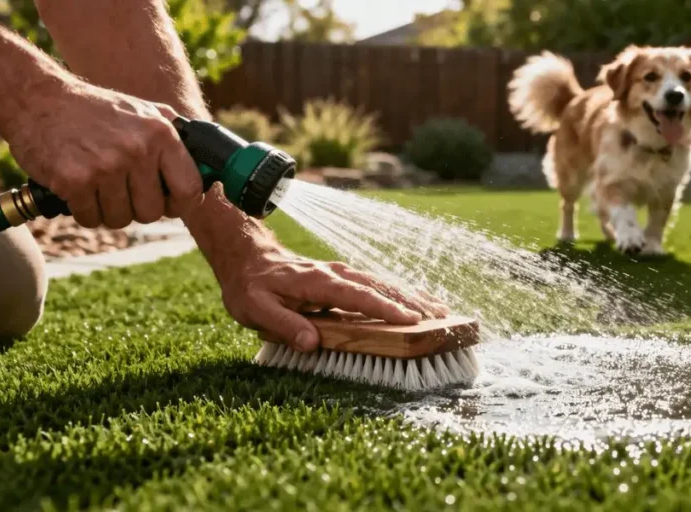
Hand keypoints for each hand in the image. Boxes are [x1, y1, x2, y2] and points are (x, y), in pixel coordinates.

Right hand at [3, 78, 202, 228]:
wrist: (37, 98)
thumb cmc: (95, 110)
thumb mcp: (143, 111)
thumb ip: (175, 136)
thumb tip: (208, 167)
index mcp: (162, 134)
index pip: (189, 189)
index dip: (181, 204)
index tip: (170, 203)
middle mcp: (137, 150)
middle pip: (152, 212)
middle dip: (137, 208)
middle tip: (121, 189)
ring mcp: (106, 167)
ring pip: (120, 219)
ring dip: (108, 210)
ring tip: (98, 184)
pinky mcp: (74, 181)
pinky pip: (90, 217)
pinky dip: (83, 210)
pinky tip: (77, 187)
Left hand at [214, 233, 449, 352]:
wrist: (248, 258)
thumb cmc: (250, 286)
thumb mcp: (254, 308)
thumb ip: (282, 324)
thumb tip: (310, 343)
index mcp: (317, 282)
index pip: (357, 296)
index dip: (384, 309)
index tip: (409, 320)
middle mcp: (336, 274)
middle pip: (380, 288)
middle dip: (411, 303)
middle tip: (440, 318)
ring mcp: (343, 275)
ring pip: (384, 284)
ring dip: (413, 297)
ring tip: (442, 312)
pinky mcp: (346, 279)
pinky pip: (379, 286)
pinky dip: (402, 294)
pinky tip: (422, 302)